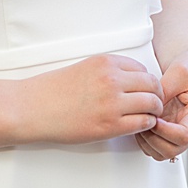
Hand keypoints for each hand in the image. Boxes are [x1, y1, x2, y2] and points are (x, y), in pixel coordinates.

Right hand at [22, 53, 163, 144]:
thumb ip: (108, 71)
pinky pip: (142, 122)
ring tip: (149, 116)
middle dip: (156, 95)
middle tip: (154, 103)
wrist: (32, 108)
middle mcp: (112, 79)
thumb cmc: (52, 91)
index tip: (145, 90)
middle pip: (152, 84)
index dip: (146, 81)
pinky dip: (146, 124)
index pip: (143, 68)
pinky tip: (139, 125)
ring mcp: (112, 102)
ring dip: (154, 110)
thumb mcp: (84, 68)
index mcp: (106, 63)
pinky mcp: (109, 125)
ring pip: (152, 103)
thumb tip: (131, 80)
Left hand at [136, 47, 187, 160]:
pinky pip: (153, 145)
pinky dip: (144, 139)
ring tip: (141, 119)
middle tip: (145, 119)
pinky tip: (140, 121)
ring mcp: (177, 129)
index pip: (185, 135)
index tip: (155, 119)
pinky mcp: (166, 128)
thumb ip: (165, 90)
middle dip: (154, 138)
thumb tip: (150, 106)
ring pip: (162, 152)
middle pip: (172, 150)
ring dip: (147, 141)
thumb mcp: (179, 71)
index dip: (166, 131)